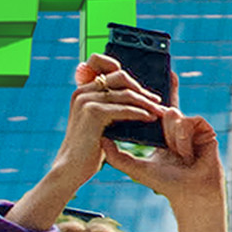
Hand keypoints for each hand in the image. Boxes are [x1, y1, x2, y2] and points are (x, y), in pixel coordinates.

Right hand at [51, 55, 163, 189]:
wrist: (71, 169)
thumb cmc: (88, 148)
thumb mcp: (98, 122)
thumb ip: (109, 106)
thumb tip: (135, 96)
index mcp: (82, 90)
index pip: (100, 62)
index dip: (122, 68)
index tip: (142, 88)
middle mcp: (82, 91)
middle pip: (120, 77)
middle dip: (142, 89)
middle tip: (157, 101)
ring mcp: (86, 100)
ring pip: (126, 93)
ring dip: (146, 102)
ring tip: (159, 111)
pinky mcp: (93, 112)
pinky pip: (124, 108)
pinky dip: (140, 113)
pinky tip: (150, 118)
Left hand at [101, 81, 222, 208]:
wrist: (191, 193)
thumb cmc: (166, 183)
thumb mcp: (136, 168)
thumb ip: (116, 155)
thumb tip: (100, 139)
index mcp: (162, 133)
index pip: (152, 109)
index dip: (147, 94)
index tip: (137, 82)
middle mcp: (177, 126)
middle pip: (163, 108)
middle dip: (160, 119)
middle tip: (161, 136)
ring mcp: (192, 126)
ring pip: (173, 114)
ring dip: (171, 137)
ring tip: (178, 155)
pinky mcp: (205, 128)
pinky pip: (189, 120)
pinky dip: (184, 138)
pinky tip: (188, 154)